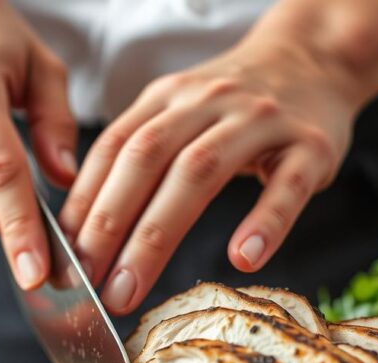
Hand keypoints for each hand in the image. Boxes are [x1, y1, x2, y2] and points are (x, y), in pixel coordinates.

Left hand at [59, 33, 357, 314]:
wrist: (314, 61)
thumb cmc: (237, 107)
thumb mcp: (181, 111)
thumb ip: (140, 154)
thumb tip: (83, 224)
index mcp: (168, 97)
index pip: (115, 148)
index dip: (83, 201)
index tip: (63, 255)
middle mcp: (208, 102)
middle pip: (148, 160)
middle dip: (109, 224)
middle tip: (89, 281)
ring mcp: (260, 121)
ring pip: (202, 171)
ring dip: (158, 234)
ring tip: (131, 285)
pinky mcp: (310, 145)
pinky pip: (287, 185)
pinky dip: (265, 222)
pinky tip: (243, 258)